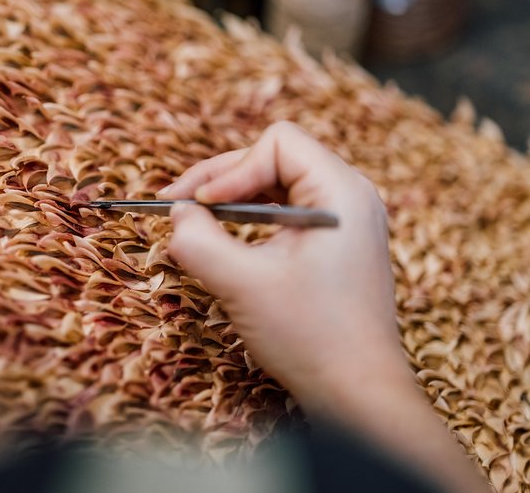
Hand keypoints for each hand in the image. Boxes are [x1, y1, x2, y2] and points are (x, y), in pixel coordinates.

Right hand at [162, 121, 406, 409]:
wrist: (358, 393)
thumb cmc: (311, 338)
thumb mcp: (242, 284)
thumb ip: (198, 240)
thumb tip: (178, 214)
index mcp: (341, 194)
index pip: (277, 144)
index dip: (230, 169)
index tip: (200, 207)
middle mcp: (350, 197)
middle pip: (275, 157)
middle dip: (222, 180)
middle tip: (179, 206)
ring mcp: (346, 221)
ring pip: (277, 183)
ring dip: (233, 199)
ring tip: (198, 222)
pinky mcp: (336, 244)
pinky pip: (286, 211)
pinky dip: (251, 219)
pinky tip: (228, 241)